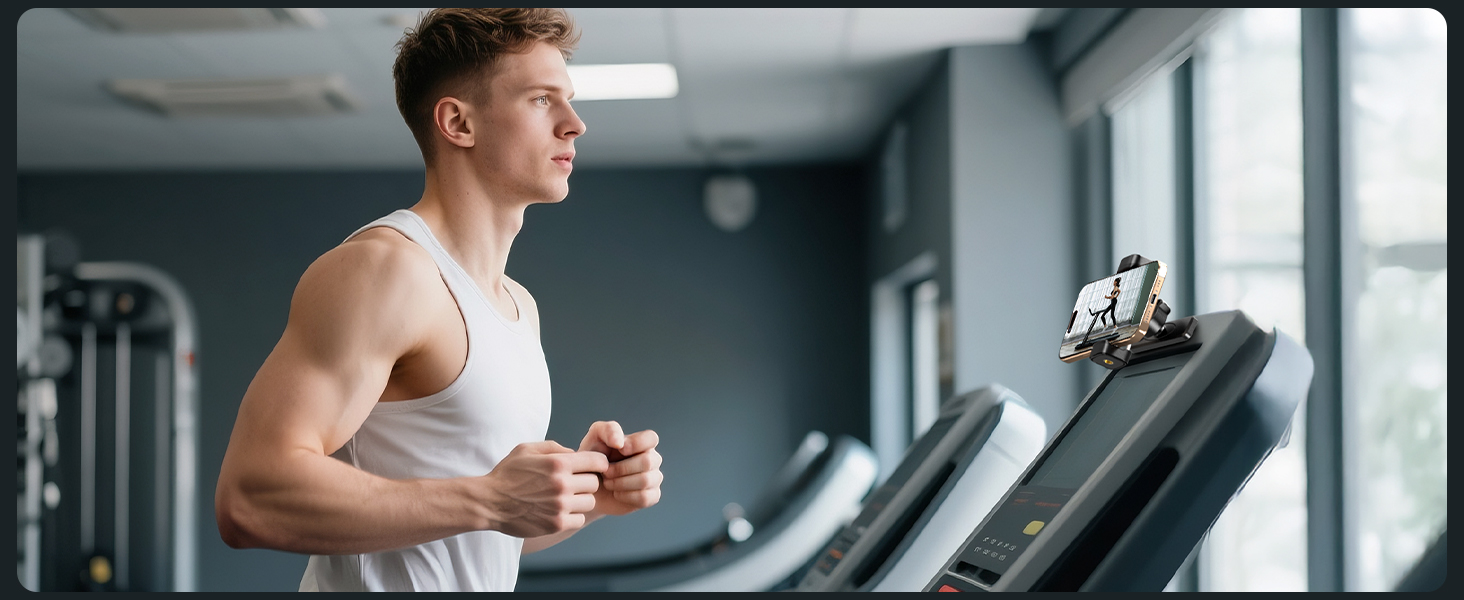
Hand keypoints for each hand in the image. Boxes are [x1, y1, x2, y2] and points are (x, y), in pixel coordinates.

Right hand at [481, 440, 607, 537]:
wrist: (489, 502)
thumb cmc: (508, 474)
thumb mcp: (527, 449)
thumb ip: (554, 447)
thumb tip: (575, 453)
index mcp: (558, 463)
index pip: (597, 461)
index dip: (597, 463)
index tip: (591, 467)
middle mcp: (562, 484)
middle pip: (594, 483)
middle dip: (585, 482)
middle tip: (573, 484)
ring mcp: (560, 506)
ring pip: (590, 502)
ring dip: (580, 500)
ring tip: (564, 498)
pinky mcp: (556, 524)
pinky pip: (579, 519)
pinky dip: (573, 516)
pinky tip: (559, 511)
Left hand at [579, 421, 662, 516]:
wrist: (588, 486)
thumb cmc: (593, 459)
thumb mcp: (595, 438)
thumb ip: (608, 430)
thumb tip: (620, 442)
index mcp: (642, 443)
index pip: (651, 438)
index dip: (636, 444)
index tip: (619, 450)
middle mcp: (652, 459)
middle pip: (647, 462)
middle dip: (621, 469)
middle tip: (605, 472)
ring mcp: (654, 478)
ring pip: (645, 480)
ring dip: (620, 483)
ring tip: (608, 482)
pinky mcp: (652, 496)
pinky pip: (644, 497)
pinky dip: (626, 496)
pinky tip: (616, 493)